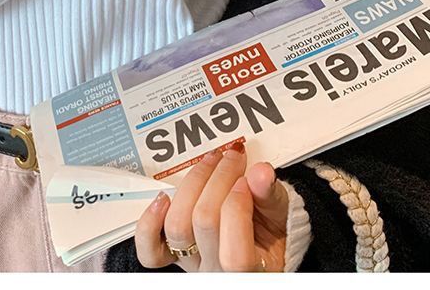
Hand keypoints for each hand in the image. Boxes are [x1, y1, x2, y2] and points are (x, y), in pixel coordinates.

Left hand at [134, 143, 288, 271]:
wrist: (258, 240)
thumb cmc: (270, 230)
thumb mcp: (280, 216)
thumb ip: (270, 195)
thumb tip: (261, 172)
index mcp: (249, 271)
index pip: (235, 255)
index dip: (238, 208)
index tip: (247, 179)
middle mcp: (214, 271)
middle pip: (204, 223)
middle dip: (218, 179)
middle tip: (231, 158)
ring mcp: (189, 261)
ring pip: (177, 226)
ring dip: (192, 185)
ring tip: (209, 163)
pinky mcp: (170, 250)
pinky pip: (149, 248)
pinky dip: (149, 223)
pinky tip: (163, 198)